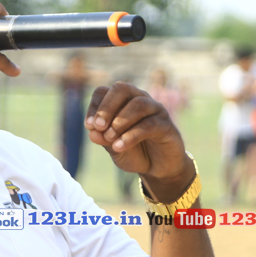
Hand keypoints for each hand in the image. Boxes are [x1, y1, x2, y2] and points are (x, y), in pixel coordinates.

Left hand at [85, 82, 193, 200]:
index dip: (94, 105)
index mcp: (123, 101)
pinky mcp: (166, 125)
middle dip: (107, 107)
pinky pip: (149, 124)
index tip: (89, 126)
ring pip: (138, 104)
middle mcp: (139, 99)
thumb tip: (92, 132)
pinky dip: (131, 135)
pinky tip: (119, 146)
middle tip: (98, 126)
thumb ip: (103, 139)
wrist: (157, 168)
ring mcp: (155, 110)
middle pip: (122, 89)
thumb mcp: (113, 148)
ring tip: (109, 138)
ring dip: (120, 121)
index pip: (104, 91)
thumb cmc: (133, 152)